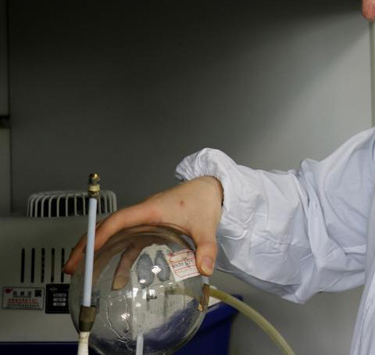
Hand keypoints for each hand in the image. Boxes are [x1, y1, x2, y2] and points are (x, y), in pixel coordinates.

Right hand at [63, 176, 223, 276]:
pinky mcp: (150, 228)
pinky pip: (128, 244)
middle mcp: (142, 215)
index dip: (100, 234)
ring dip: (97, 253)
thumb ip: (206, 248)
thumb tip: (205, 268)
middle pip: (107, 228)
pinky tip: (116, 277)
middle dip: (87, 246)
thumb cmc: (203, 200)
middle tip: (71, 267)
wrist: (209, 189)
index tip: (87, 251)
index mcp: (151, 211)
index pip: (119, 220)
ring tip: (83, 274)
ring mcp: (144, 222)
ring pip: (113, 236)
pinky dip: (119, 259)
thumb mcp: (206, 227)